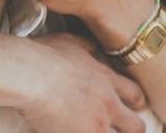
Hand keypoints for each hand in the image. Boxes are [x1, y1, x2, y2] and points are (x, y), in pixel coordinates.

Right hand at [18, 32, 146, 132]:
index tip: (131, 108)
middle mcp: (107, 104)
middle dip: (131, 129)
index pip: (136, 95)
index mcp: (106, 79)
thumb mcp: (71, 41)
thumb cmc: (44, 55)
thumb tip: (93, 50)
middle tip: (120, 129)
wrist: (29, 75)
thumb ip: (87, 48)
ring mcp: (96, 125)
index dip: (136, 104)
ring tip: (91, 130)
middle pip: (136, 127)